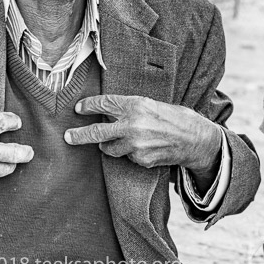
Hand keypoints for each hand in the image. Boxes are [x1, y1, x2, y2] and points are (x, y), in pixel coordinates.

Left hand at [65, 95, 221, 173]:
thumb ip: (130, 108)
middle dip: (79, 135)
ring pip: (109, 148)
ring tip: (123, 140)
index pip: (104, 104)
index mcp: (136, 105)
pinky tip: (145, 147)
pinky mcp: (140, 160)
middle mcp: (132, 125)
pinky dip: (131, 153)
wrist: (195, 139)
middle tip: (68, 136)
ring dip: (110, 145)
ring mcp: (135, 145)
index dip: (88, 106)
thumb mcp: (152, 104)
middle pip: (96, 132)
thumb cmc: (175, 118)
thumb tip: (107, 112)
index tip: (79, 108)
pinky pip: (127, 157)